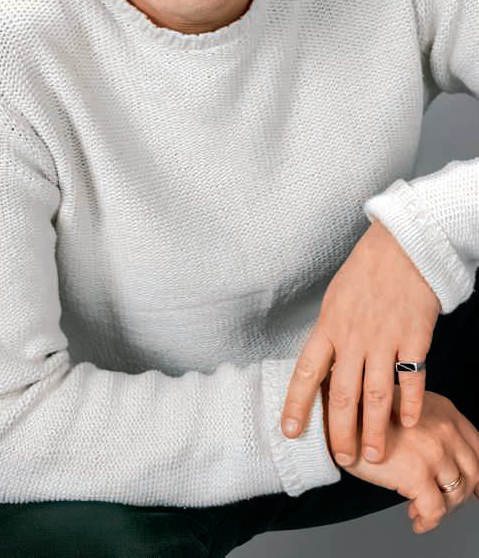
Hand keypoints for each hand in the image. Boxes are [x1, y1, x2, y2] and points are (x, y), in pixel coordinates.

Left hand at [281, 219, 441, 464]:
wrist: (402, 246)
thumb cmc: (365, 271)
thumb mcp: (335, 299)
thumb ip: (330, 334)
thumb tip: (322, 366)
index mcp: (329, 326)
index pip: (306, 372)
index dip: (296, 404)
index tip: (290, 431)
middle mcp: (354, 337)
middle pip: (342, 394)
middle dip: (341, 432)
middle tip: (343, 459)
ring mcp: (385, 338)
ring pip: (376, 395)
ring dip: (375, 430)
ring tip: (376, 456)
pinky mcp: (414, 337)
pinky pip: (412, 378)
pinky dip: (411, 404)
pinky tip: (408, 423)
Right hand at [334, 385, 478, 533]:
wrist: (333, 420)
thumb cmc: (363, 417)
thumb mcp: (407, 410)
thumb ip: (432, 427)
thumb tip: (450, 459)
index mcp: (444, 410)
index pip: (478, 446)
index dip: (477, 470)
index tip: (474, 487)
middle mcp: (444, 429)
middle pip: (473, 472)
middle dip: (460, 493)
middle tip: (445, 503)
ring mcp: (433, 451)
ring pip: (456, 494)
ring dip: (442, 509)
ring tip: (422, 512)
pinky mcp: (417, 474)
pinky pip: (436, 511)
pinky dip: (428, 521)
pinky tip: (416, 521)